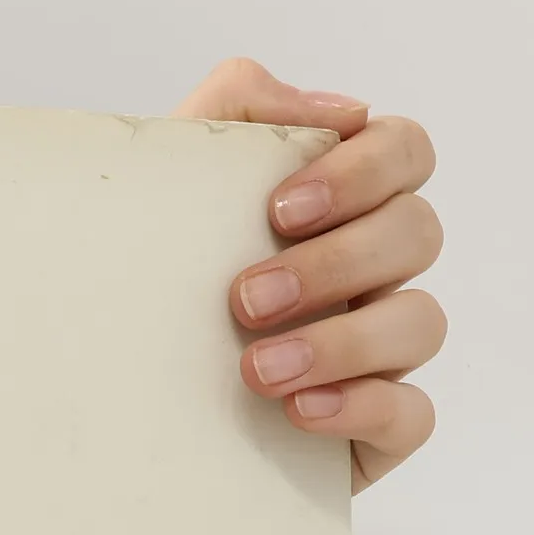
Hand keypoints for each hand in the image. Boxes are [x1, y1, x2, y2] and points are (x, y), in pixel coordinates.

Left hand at [173, 57, 444, 493]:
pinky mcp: (375, 427)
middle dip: (335, 263)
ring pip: (421, 323)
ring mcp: (381, 351)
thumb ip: (241, 107)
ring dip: (343, 341)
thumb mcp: (173, 179)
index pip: (405, 151)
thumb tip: (341, 109)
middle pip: (417, 234)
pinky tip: (299, 412)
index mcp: (343, 204)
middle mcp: (373, 272)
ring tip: (256, 369)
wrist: (112, 392)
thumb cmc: (153, 276)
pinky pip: (413, 415)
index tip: (280, 210)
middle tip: (244, 299)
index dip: (364, 170)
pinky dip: (363, 407)